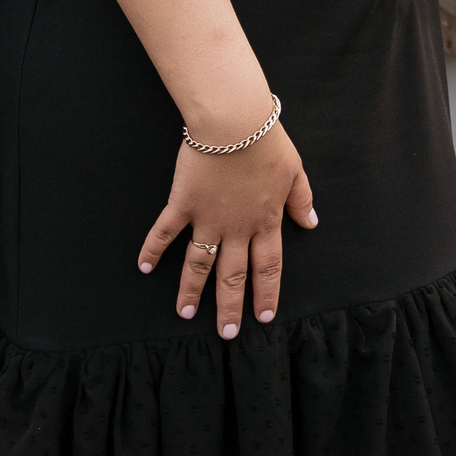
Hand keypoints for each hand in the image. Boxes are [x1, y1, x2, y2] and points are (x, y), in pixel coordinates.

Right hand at [138, 121, 317, 337]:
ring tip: (185, 313)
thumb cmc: (266, 141)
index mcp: (265, 221)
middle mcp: (236, 228)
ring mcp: (207, 218)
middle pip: (233, 276)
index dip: (266, 293)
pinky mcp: (183, 203)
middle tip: (227, 333)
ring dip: (192, 291)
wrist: (234, 123)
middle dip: (230, 306)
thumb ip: (301, 200)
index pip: (268, 267)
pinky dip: (153, 250)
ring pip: (199, 263)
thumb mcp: (295, 170)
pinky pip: (165, 231)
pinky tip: (145, 267)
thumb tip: (310, 222)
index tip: (263, 317)